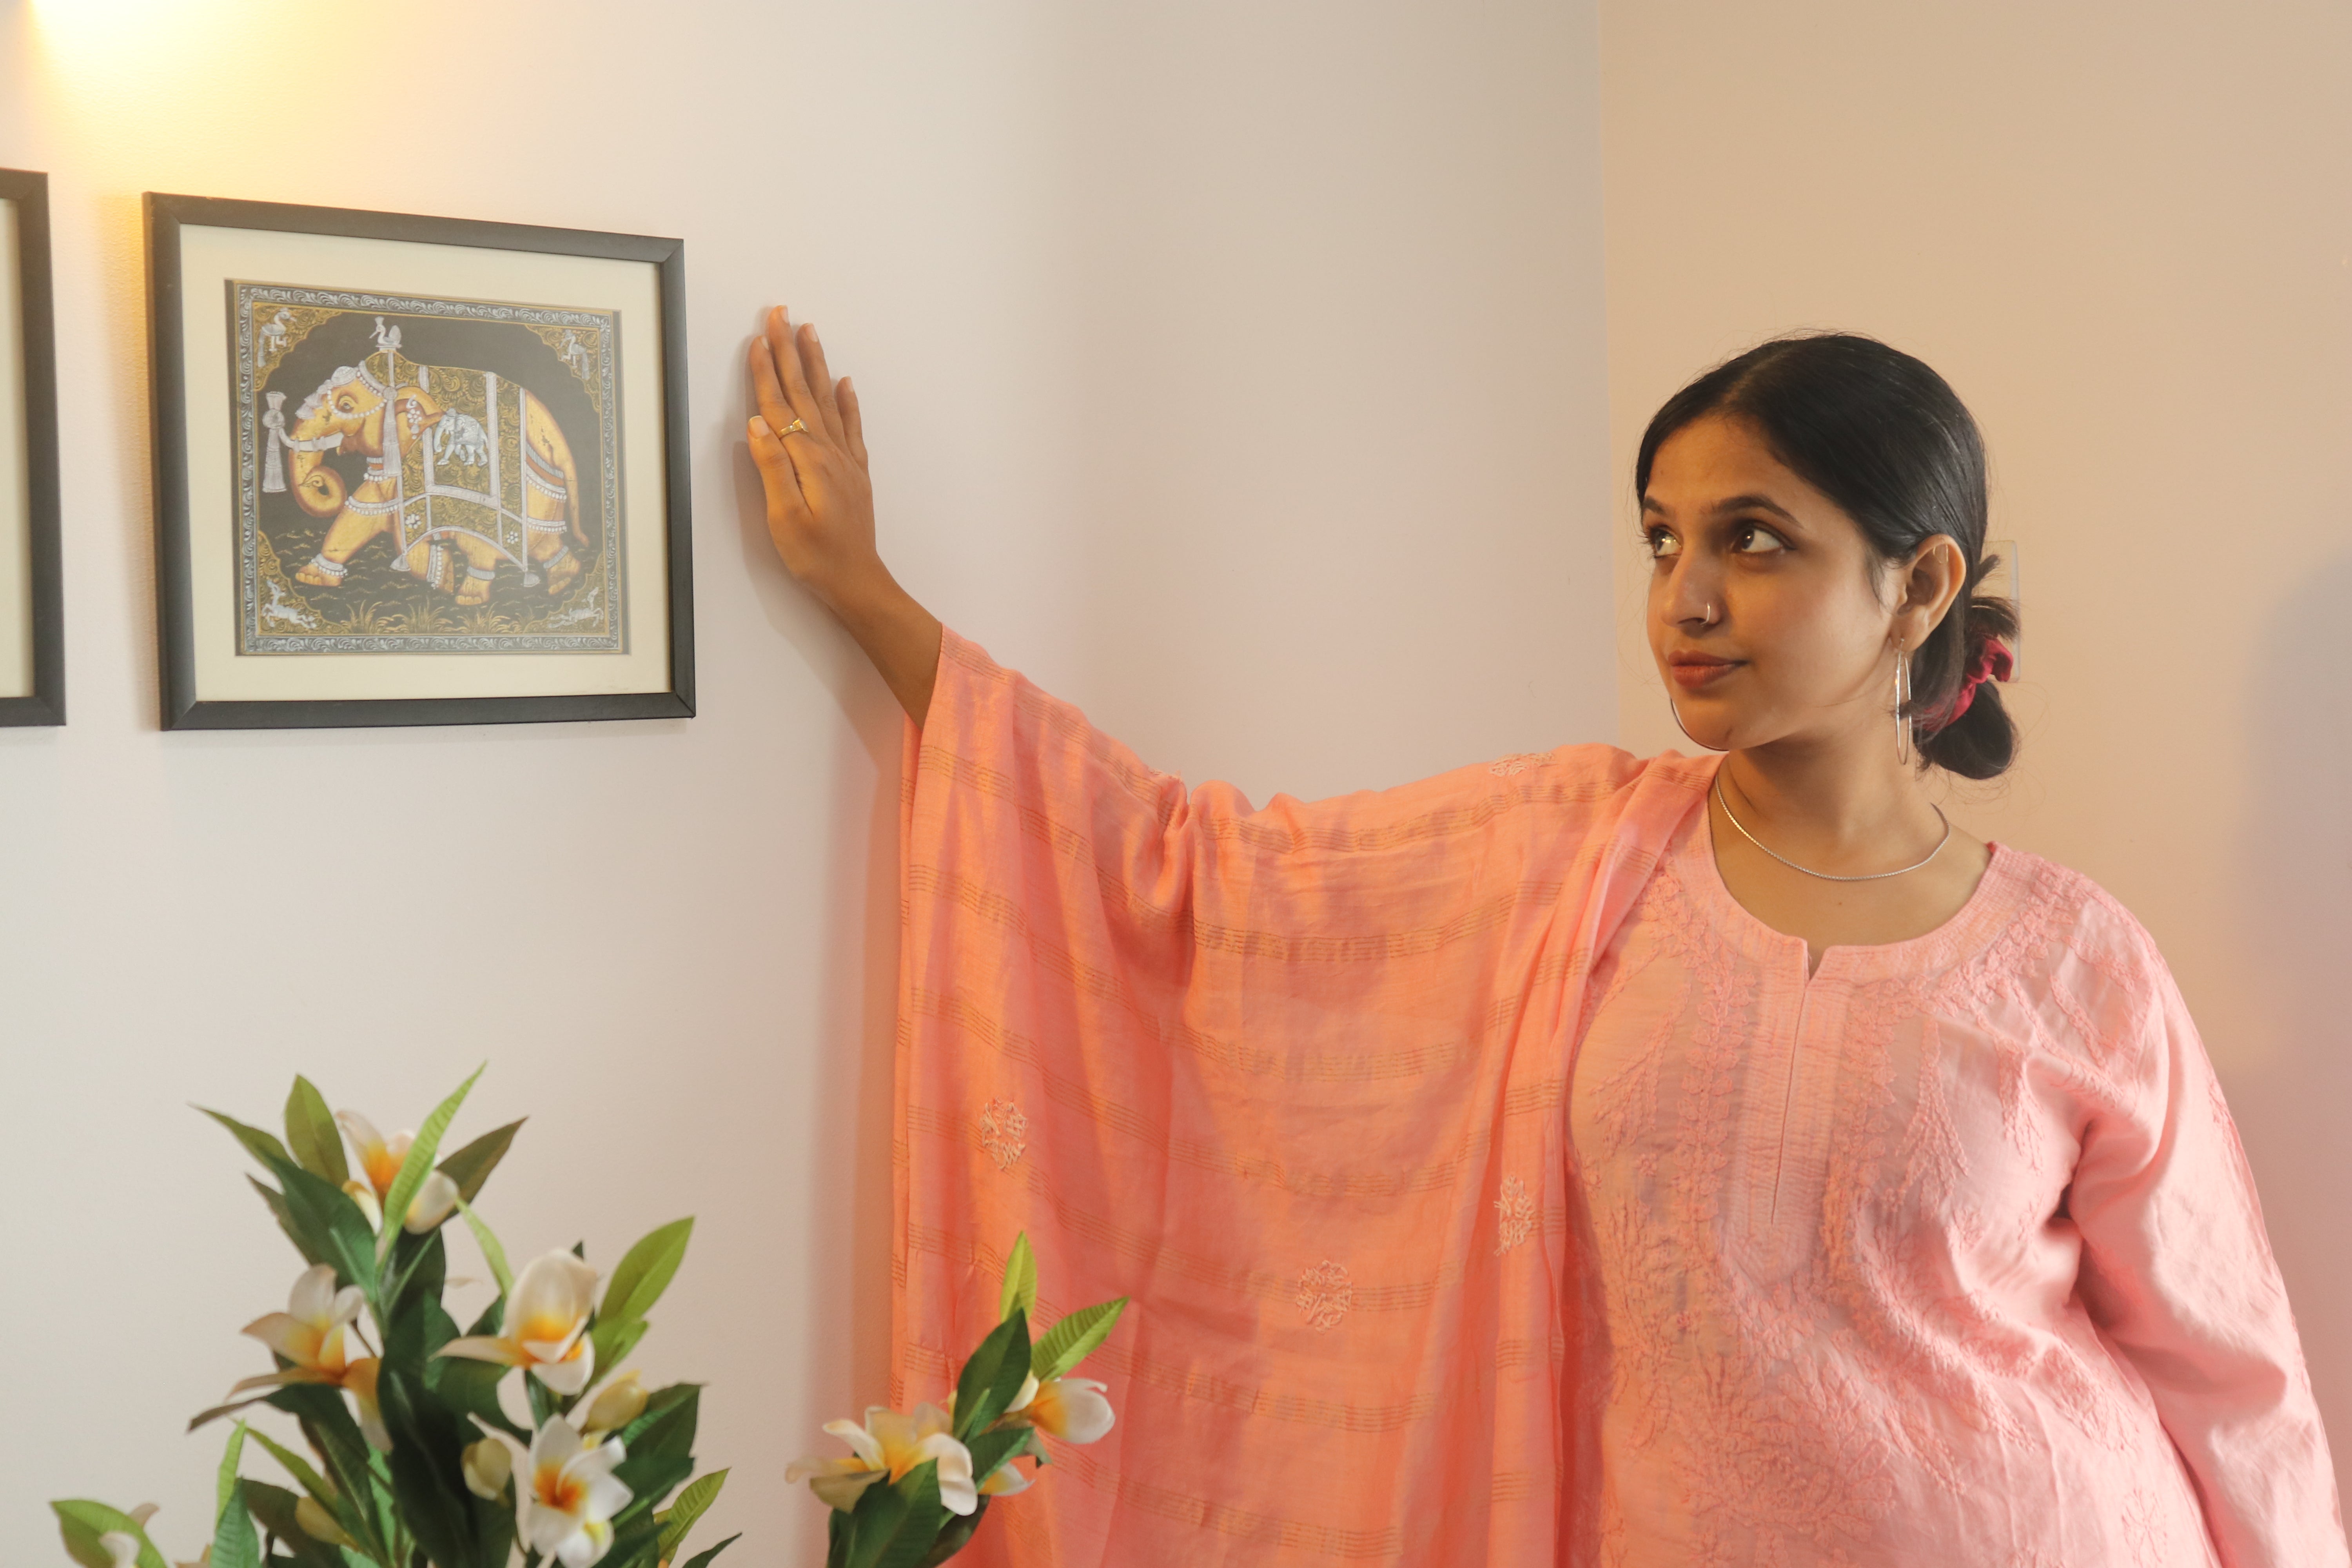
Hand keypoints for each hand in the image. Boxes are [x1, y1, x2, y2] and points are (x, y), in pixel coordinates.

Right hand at [746, 305, 941, 722]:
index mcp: (807, 459)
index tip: (758, 337)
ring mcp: (845, 459)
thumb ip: (771, 468)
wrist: (857, 581)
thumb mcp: (784, 517)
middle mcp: (829, 451)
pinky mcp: (854, 472)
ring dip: (816, 364)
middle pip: (804, 391)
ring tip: (810, 331)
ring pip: (827, 399)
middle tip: (781, 313)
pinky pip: (850, 425)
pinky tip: (844, 382)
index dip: (766, 370)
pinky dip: (846, 400)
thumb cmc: (816, 556)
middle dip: (790, 350)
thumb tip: (756, 424)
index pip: (779, 404)